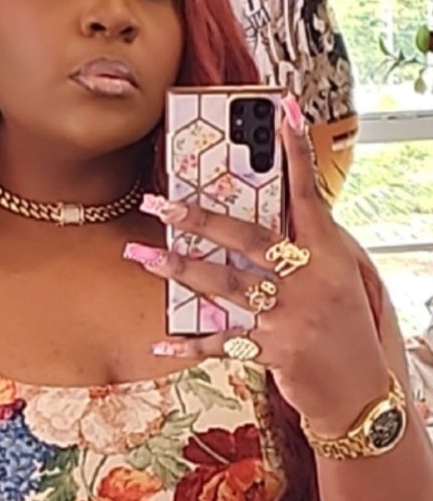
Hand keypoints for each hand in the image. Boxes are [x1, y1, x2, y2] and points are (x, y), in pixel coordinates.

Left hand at [133, 96, 391, 435]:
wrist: (358, 386)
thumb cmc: (343, 326)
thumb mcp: (336, 277)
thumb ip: (304, 248)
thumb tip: (270, 220)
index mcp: (328, 251)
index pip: (307, 193)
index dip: (295, 154)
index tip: (280, 114)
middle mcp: (308, 276)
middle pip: (247, 238)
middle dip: (200, 219)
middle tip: (161, 203)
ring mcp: (289, 313)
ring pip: (223, 285)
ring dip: (178, 270)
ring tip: (142, 255)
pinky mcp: (272, 348)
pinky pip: (220, 343)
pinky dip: (188, 344)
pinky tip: (160, 343)